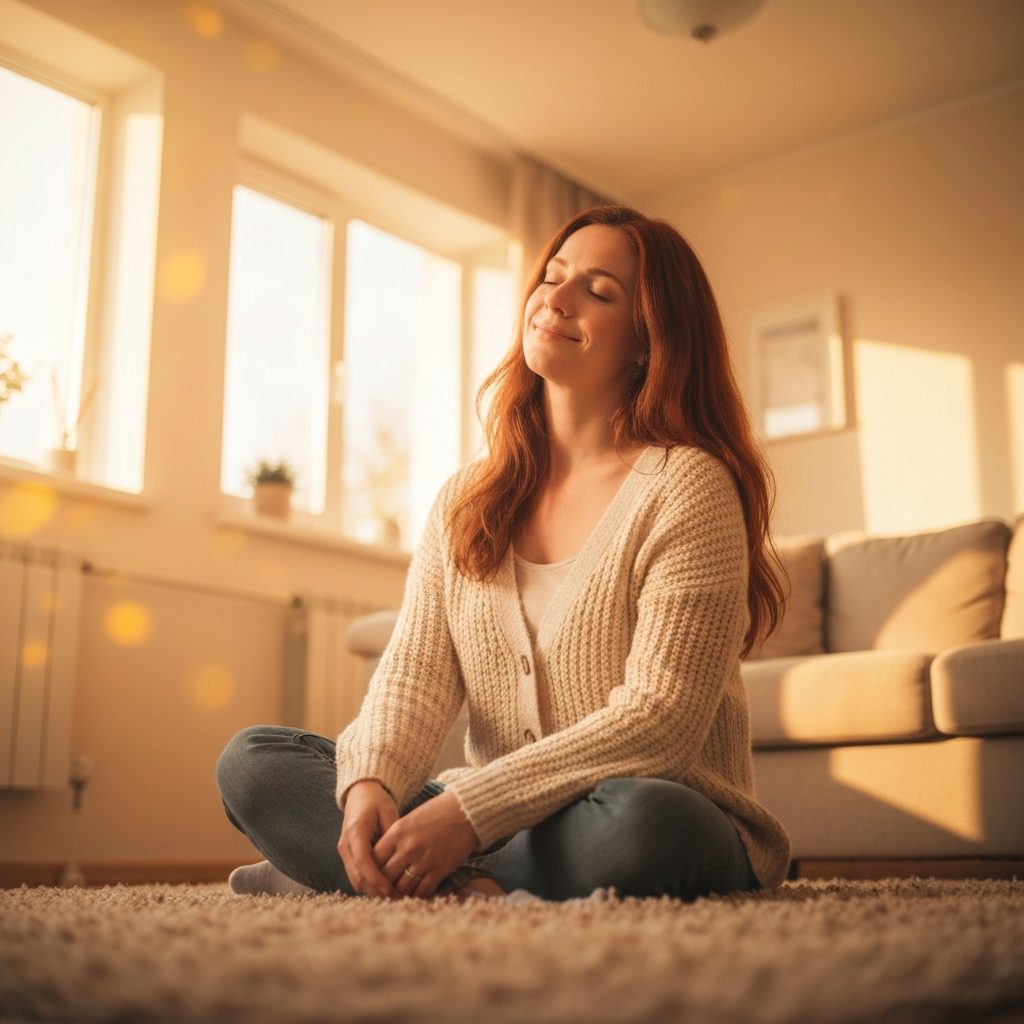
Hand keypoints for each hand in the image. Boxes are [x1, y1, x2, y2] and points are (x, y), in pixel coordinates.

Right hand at [337, 779, 399, 897]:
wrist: (360, 794)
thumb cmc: (377, 801)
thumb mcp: (388, 812)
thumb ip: (392, 835)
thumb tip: (401, 859)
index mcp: (355, 831)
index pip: (363, 862)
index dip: (376, 879)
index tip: (391, 890)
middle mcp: (345, 844)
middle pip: (357, 876)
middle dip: (375, 890)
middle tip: (397, 898)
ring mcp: (344, 852)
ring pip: (355, 880)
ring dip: (372, 891)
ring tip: (394, 897)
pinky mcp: (347, 856)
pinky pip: (356, 876)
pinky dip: (369, 885)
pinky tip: (385, 889)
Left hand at [373, 790, 478, 899]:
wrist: (466, 811)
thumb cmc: (437, 813)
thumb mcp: (410, 820)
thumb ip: (394, 839)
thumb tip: (380, 860)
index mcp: (397, 832)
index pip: (374, 859)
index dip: (372, 870)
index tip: (374, 875)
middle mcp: (408, 847)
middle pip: (386, 876)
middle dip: (384, 885)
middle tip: (384, 890)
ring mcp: (424, 860)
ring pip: (402, 888)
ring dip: (400, 893)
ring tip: (399, 894)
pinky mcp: (439, 870)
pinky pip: (422, 891)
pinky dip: (417, 895)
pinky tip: (416, 893)